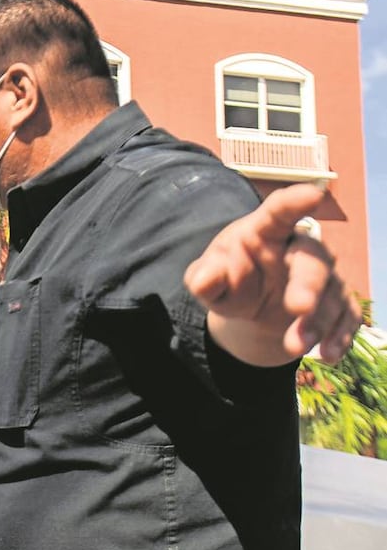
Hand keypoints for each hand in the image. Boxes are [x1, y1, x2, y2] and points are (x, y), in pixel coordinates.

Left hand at [184, 183, 360, 365]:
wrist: (250, 305)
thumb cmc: (229, 278)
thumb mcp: (207, 277)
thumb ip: (204, 277)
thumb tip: (203, 280)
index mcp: (265, 231)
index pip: (279, 212)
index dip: (295, 202)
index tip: (314, 195)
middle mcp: (300, 249)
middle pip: (312, 261)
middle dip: (308, 284)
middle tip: (298, 307)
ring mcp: (324, 277)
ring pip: (330, 296)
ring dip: (317, 323)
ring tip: (296, 347)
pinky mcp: (336, 304)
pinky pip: (346, 317)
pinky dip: (340, 336)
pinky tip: (330, 355)